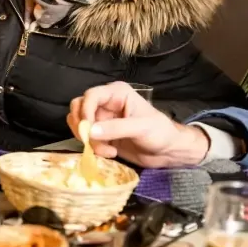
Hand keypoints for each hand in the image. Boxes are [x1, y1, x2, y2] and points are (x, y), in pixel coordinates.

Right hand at [67, 81, 209, 167]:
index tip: (87, 130)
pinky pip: (87, 139)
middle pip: (79, 108)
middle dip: (83, 127)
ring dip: (88, 140)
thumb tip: (90, 131)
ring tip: (107, 151)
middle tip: (93, 142)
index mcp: (117, 93)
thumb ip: (116, 128)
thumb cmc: (160, 133)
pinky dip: (92, 148)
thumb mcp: (141, 128)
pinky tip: (110, 153)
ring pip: (80, 125)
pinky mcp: (102, 135)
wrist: (168, 151)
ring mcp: (103, 119)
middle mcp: (107, 103)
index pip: (91, 96)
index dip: (85, 111)